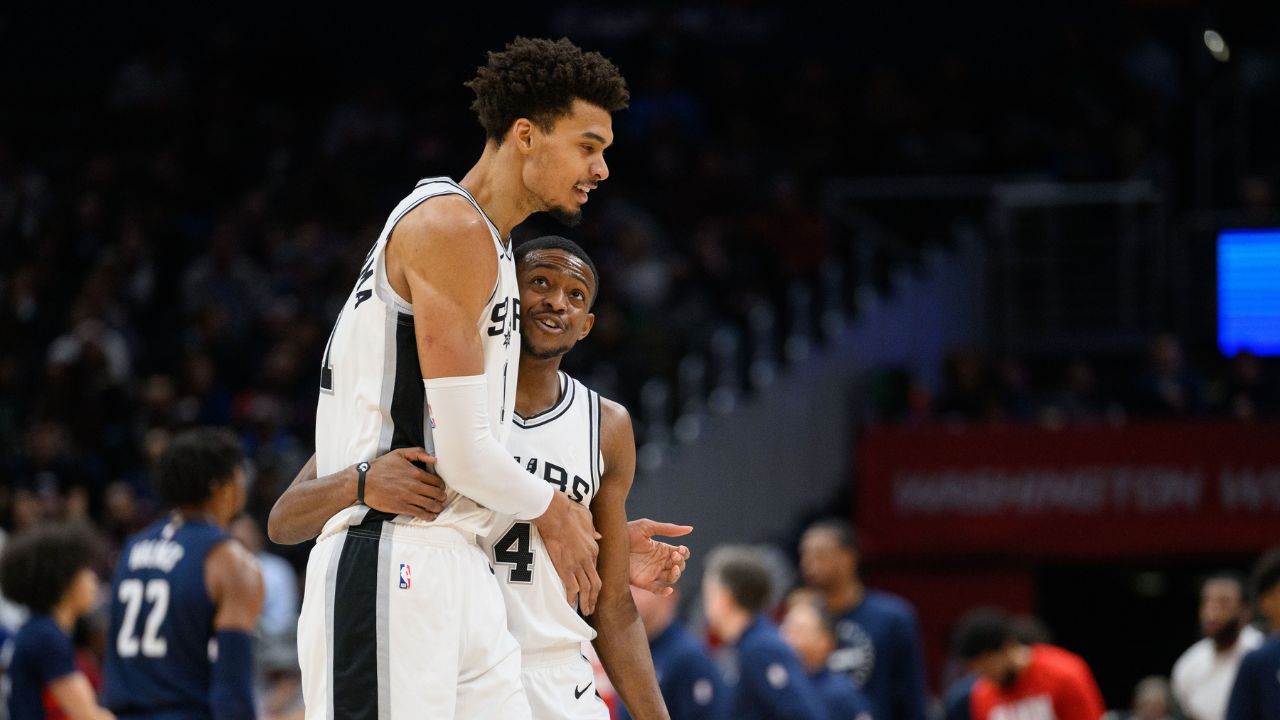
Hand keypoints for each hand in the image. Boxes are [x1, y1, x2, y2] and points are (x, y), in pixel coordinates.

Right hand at [361, 447, 445, 520]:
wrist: (363, 481)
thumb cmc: (381, 466)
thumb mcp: (399, 453)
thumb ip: (418, 452)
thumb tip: (434, 458)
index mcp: (415, 472)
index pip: (437, 482)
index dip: (441, 486)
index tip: (440, 488)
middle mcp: (414, 486)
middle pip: (437, 494)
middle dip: (442, 497)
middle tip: (441, 499)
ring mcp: (408, 497)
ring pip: (431, 505)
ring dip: (438, 508)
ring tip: (438, 508)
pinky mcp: (401, 507)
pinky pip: (419, 513)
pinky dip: (428, 516)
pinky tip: (430, 516)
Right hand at [533, 493, 601, 613]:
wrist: (555, 512)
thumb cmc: (569, 511)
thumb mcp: (587, 517)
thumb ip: (593, 529)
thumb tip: (598, 535)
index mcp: (593, 547)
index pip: (596, 569)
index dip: (595, 581)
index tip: (592, 589)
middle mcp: (588, 559)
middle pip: (595, 583)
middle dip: (594, 598)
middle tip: (592, 608)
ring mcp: (576, 564)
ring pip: (585, 588)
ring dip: (586, 602)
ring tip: (585, 611)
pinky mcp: (564, 567)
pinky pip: (571, 587)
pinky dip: (572, 599)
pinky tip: (571, 606)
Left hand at [627, 518, 691, 595]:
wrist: (609, 542)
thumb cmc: (627, 532)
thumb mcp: (647, 527)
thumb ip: (668, 529)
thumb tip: (690, 529)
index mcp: (662, 549)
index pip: (681, 554)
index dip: (684, 553)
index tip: (680, 549)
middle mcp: (659, 562)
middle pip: (679, 566)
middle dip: (680, 562)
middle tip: (674, 555)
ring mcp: (652, 572)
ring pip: (671, 578)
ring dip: (676, 575)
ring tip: (673, 568)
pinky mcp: (643, 582)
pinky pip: (657, 590)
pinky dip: (664, 592)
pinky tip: (668, 590)